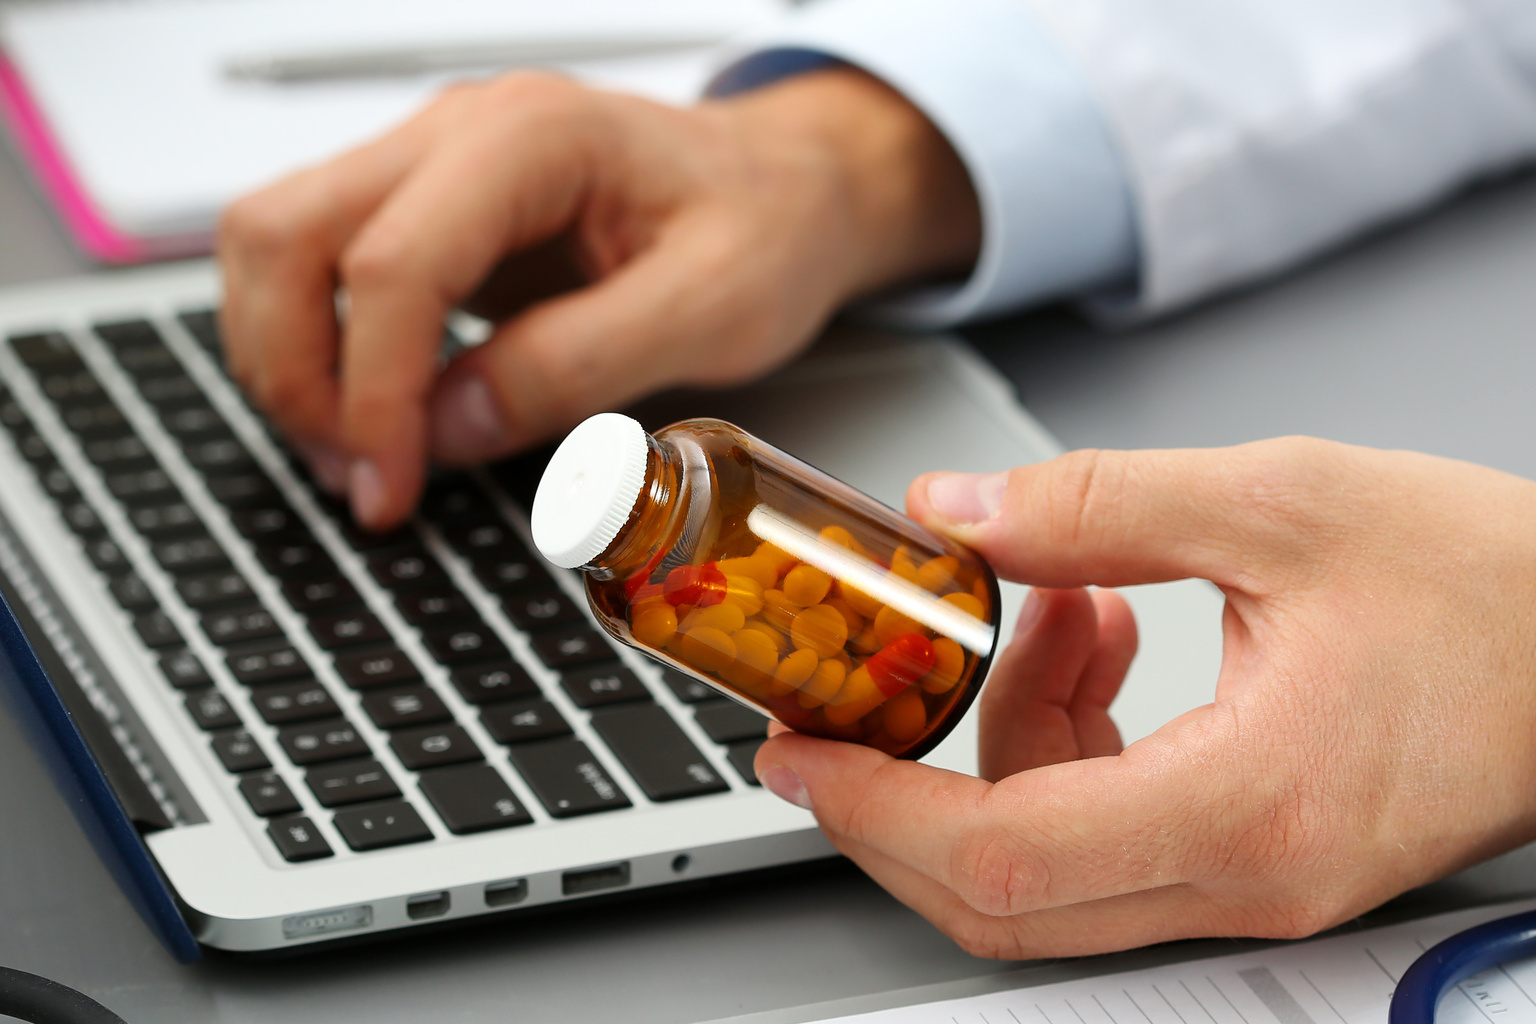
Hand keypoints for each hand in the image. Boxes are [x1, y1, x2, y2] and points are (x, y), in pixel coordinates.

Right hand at [217, 69, 978, 528]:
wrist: (787, 189)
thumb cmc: (766, 228)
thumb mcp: (711, 311)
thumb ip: (578, 366)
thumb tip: (447, 428)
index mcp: (534, 139)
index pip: (393, 263)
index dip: (372, 391)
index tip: (391, 482)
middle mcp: (460, 134)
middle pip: (284, 232)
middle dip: (294, 372)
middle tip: (360, 477)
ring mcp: (434, 166)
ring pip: (278, 243)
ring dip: (289, 361)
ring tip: (361, 459)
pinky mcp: (431, 213)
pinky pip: (323, 269)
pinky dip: (323, 350)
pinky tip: (378, 418)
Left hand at [755, 438, 1535, 957]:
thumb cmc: (1492, 589)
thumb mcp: (1281, 500)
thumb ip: (1096, 505)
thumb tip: (959, 514)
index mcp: (1247, 801)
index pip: (1003, 854)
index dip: (877, 811)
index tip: (802, 758)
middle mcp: (1246, 872)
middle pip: (1003, 892)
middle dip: (904, 797)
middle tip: (857, 703)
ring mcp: (1253, 879)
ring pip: (1051, 860)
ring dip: (1009, 733)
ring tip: (1059, 607)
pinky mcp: (1257, 855)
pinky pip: (1110, 833)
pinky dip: (1070, 743)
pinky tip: (1101, 641)